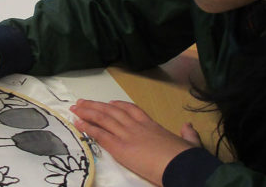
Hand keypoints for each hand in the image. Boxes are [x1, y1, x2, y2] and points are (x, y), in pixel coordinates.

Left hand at [70, 99, 195, 185]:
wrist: (179, 164)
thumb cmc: (185, 156)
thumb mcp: (189, 142)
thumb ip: (188, 134)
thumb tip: (188, 127)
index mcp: (152, 125)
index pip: (132, 110)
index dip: (118, 106)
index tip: (108, 103)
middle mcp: (137, 126)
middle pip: (112, 111)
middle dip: (96, 106)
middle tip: (82, 102)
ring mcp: (127, 135)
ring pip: (103, 119)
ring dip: (87, 112)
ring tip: (75, 108)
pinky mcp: (120, 147)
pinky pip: (100, 135)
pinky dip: (88, 128)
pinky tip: (79, 123)